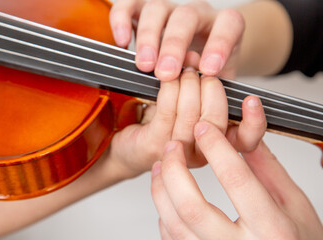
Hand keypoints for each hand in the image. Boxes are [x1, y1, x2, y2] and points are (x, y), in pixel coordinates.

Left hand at [106, 56, 265, 178]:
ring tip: (182, 70)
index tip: (251, 99)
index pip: (247, 140)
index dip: (254, 121)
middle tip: (200, 71)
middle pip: (217, 121)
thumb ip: (201, 87)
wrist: (127, 145)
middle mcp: (201, 154)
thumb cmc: (159, 124)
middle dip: (210, 89)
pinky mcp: (155, 145)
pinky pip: (167, 112)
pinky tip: (166, 80)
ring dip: (187, 86)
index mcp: (217, 146)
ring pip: (192, 116)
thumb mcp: (189, 104)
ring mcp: (178, 153)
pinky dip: (169, 90)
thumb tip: (199, 57)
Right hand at [110, 0, 244, 79]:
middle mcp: (196, 12)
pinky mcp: (143, 10)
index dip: (219, 45)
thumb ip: (214, 82)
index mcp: (223, 25)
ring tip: (144, 66)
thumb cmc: (207, 70)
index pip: (228, 25)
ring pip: (156, 9)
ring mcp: (169, 9)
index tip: (207, 71)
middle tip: (165, 73)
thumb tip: (199, 82)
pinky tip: (121, 42)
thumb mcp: (219, 79)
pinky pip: (130, 4)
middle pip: (186, 17)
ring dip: (148, 37)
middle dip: (174, 46)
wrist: (195, 56)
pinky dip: (122, 20)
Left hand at [151, 122, 322, 238]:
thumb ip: (267, 169)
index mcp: (272, 229)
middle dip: (175, 170)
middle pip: (192, 206)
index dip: (216, 148)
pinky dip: (165, 213)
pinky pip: (173, 238)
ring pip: (175, 224)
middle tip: (173, 147)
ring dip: (161, 189)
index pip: (236, 180)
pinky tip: (167, 197)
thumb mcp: (295, 205)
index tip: (203, 129)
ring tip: (161, 167)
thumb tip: (242, 137)